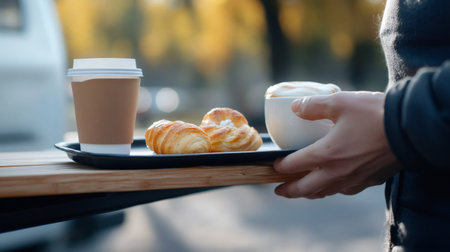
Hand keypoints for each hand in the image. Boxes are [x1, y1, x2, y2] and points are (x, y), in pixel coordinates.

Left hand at [274, 91, 400, 198]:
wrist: (411, 129)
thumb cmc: (375, 114)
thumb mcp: (340, 102)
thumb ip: (314, 105)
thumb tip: (295, 107)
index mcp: (326, 155)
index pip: (294, 165)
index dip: (280, 166)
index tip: (274, 164)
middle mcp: (337, 173)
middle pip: (305, 189)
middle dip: (289, 191)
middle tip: (278, 190)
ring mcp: (353, 180)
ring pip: (325, 193)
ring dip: (309, 193)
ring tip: (302, 190)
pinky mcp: (368, 181)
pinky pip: (344, 190)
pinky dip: (331, 189)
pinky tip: (332, 184)